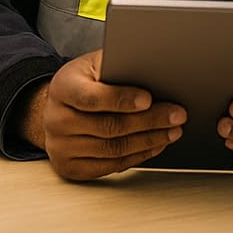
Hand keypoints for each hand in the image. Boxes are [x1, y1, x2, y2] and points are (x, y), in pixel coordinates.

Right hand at [25, 50, 185, 180]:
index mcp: (63, 88)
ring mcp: (61, 147)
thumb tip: (153, 68)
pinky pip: (110, 166)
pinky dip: (137, 157)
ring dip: (148, 141)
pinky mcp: (69, 167)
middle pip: (108, 126)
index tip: (148, 99)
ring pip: (112, 150)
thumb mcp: (94, 65)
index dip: (121, 99)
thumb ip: (118, 65)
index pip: (92, 97)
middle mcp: (56, 119)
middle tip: (176, 116)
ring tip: (172, 131)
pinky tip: (155, 145)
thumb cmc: (84, 83)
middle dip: (149, 121)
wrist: (57, 108)